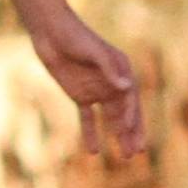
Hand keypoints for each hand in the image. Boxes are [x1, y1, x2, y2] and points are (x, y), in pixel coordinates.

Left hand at [32, 15, 146, 158]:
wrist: (51, 32)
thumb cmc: (75, 37)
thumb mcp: (93, 51)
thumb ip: (109, 69)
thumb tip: (126, 88)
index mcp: (122, 71)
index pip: (130, 98)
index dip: (130, 115)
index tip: (128, 131)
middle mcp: (113, 83)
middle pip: (125, 112)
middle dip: (132, 132)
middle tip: (137, 152)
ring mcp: (97, 90)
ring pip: (110, 118)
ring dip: (117, 136)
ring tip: (125, 156)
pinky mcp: (80, 95)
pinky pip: (89, 118)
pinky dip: (91, 133)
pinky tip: (94, 151)